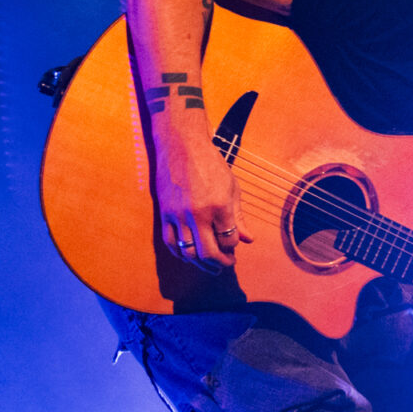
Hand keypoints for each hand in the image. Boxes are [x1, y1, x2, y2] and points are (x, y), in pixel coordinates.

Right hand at [155, 137, 251, 271]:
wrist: (182, 146)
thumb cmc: (211, 165)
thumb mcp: (232, 188)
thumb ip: (239, 217)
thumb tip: (248, 240)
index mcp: (219, 206)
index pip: (229, 240)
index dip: (233, 248)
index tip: (234, 246)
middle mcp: (198, 213)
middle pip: (209, 252)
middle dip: (221, 263)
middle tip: (227, 264)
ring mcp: (178, 215)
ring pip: (189, 252)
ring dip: (201, 263)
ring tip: (210, 265)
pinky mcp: (164, 214)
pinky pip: (171, 242)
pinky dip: (181, 253)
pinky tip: (189, 255)